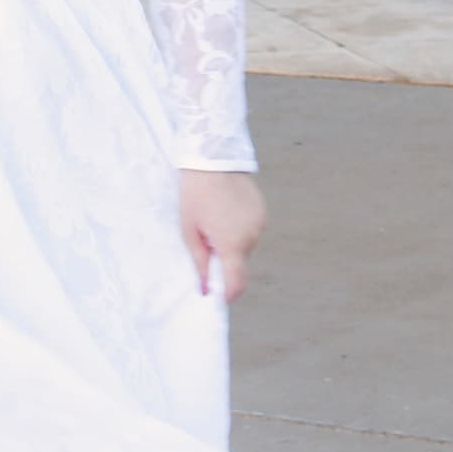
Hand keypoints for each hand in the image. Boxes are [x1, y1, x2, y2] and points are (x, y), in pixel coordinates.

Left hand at [180, 168, 265, 300]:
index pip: (237, 283)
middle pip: (240, 262)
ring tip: (215, 218)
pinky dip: (240, 228)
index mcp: (233, 244)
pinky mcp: (263, 210)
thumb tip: (205, 290)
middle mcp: (252, 236)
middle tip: (206, 236)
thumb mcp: (189, 230)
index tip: (217, 293)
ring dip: (233, 241)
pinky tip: (227, 210)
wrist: (211, 158)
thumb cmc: (194, 195)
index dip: (228, 293)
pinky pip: (251, 229)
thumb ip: (199, 263)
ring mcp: (260, 223)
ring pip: (246, 245)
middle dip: (225, 258)